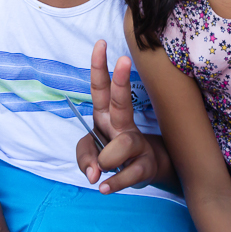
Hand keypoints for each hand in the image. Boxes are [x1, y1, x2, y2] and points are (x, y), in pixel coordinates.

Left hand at [75, 40, 158, 193]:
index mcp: (107, 115)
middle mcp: (122, 125)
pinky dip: (115, 182)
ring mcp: (136, 144)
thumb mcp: (91, 152)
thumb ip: (85, 158)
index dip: (99, 67)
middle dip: (122, 80)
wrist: (146, 170)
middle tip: (124, 59)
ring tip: (100, 172)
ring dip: (106, 160)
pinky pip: (128, 174)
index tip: (101, 44)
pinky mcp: (145, 166)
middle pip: (121, 100)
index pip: (101, 88)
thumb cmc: (114, 153)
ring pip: (121, 145)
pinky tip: (105, 187)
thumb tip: (94, 174)